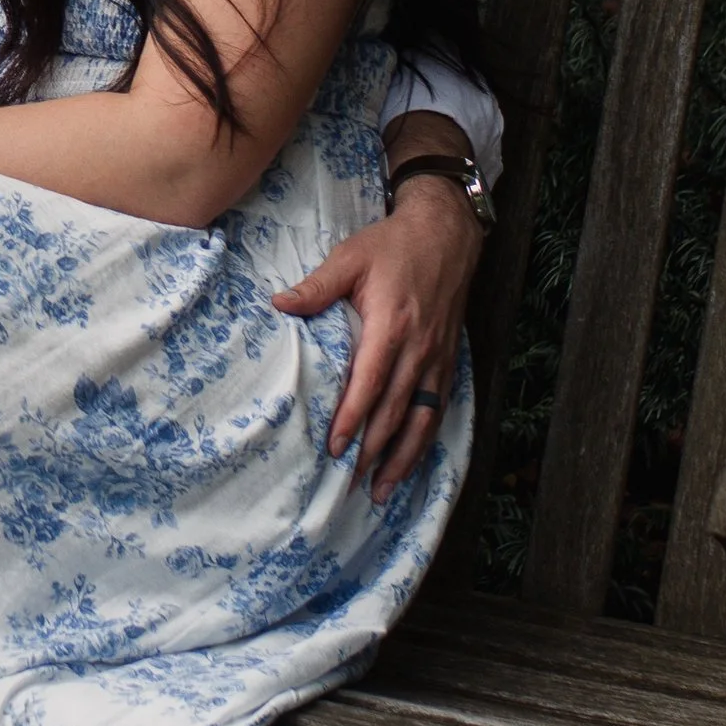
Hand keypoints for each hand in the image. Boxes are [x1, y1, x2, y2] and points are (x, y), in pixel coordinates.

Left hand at [275, 173, 482, 498]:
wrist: (446, 234)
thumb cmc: (392, 246)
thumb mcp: (350, 257)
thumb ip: (317, 287)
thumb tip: (278, 305)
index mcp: (391, 326)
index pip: (370, 384)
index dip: (353, 418)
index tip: (335, 447)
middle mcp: (418, 350)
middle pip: (394, 411)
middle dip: (372, 451)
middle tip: (349, 483)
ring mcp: (437, 359)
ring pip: (420, 420)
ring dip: (401, 458)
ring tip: (381, 491)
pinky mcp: (448, 363)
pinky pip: (437, 410)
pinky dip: (424, 441)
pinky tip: (410, 462)